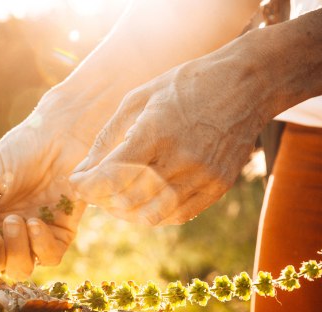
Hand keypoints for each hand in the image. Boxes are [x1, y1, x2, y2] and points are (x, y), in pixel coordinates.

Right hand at [0, 108, 87, 279]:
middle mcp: (8, 233)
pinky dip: (40, 245)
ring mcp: (35, 235)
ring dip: (15, 251)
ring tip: (16, 221)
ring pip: (22, 268)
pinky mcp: (61, 234)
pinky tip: (36, 222)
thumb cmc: (19, 149)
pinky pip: (49, 258)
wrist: (61, 134)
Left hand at [70, 51, 269, 224]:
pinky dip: (153, 215)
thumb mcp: (138, 98)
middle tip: (93, 190)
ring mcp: (202, 176)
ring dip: (124, 213)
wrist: (246, 84)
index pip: (110, 176)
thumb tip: (83, 171)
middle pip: (127, 200)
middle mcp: (180, 159)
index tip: (75, 182)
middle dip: (101, 199)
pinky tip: (142, 201)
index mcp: (155, 133)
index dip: (86, 186)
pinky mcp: (218, 187)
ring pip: (150, 215)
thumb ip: (108, 137)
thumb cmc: (185, 85)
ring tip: (114, 199)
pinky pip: (177, 216)